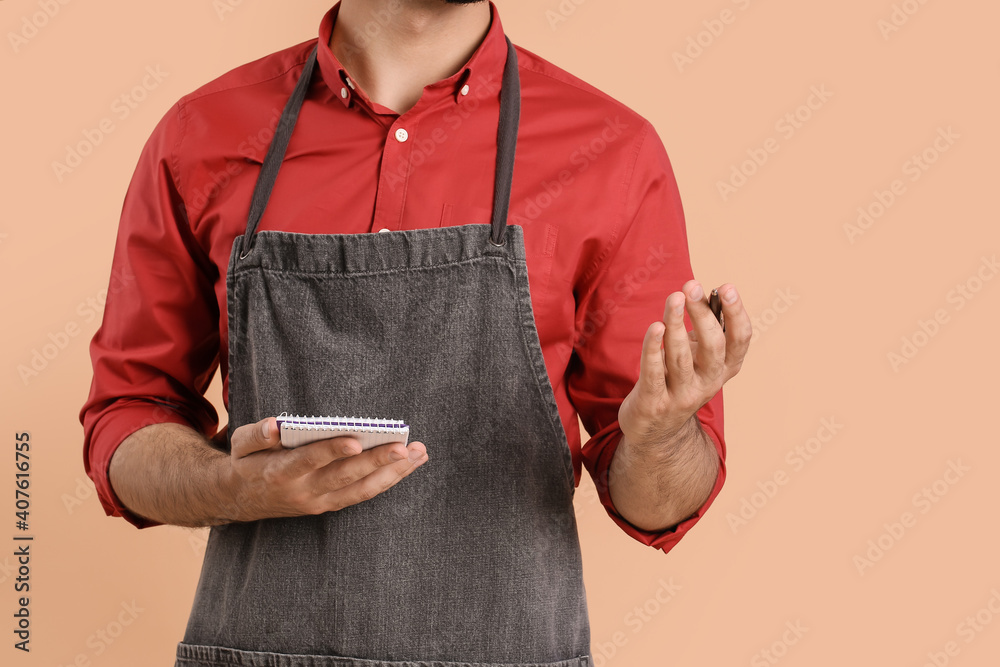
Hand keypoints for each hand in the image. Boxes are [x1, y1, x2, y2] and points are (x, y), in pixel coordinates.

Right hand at [225, 416, 427, 520]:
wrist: (240, 500)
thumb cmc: (247, 462)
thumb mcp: (241, 444)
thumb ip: (257, 434)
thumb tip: (274, 426)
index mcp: (280, 472)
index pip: (310, 460)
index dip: (332, 451)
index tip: (356, 440)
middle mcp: (304, 491)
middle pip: (345, 477)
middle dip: (377, 462)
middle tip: (404, 447)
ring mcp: (319, 502)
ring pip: (361, 489)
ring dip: (393, 473)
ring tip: (419, 453)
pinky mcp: (329, 505)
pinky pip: (363, 494)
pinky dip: (388, 480)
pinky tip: (408, 464)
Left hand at [618, 280, 749, 447]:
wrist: (656, 429)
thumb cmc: (679, 378)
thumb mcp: (698, 357)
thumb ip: (703, 328)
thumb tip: (700, 293)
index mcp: (725, 368)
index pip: (740, 340)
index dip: (736, 313)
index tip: (726, 286)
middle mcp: (708, 383)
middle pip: (712, 346)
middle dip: (702, 315)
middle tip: (691, 286)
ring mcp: (682, 395)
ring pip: (681, 357)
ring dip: (676, 324)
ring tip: (674, 298)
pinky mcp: (654, 403)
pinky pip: (653, 373)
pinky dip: (654, 349)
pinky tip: (655, 327)